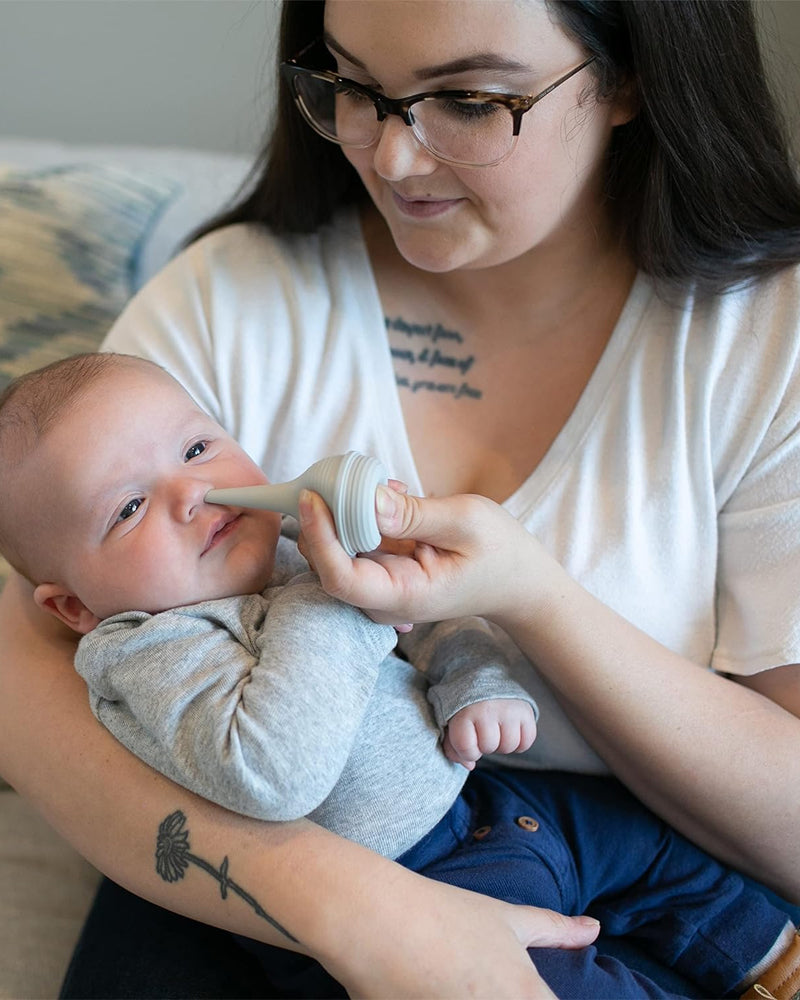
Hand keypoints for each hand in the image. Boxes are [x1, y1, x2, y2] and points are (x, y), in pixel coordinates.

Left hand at [297, 486, 555, 627]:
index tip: (312, 496)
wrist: (519, 582)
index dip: (319, 537)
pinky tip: (392, 496)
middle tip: (338, 475)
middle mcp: (384, 600)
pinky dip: (359, 515)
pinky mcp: (384, 572)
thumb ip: (413, 514)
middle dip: (322, 519)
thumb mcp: (465, 522)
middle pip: (328, 563)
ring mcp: (382, 588)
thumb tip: (366, 499)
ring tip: (380, 485)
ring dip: (341, 513)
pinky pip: (355, 544)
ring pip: (336, 551)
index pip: (340, 578)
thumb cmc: (501, 553)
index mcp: (404, 595)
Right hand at [322, 871, 599, 998]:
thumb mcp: (507, 919)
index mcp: (527, 997)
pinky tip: (431, 997)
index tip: (518, 989)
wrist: (375, 918)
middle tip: (474, 983)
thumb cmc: (444, 914)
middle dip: (497, 999)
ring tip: (452, 986)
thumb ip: (555, 929)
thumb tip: (595, 929)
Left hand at [445, 699, 536, 769]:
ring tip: (496, 730)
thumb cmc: (465, 706)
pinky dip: (519, 742)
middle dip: (485, 745)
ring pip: (509, 746)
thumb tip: (470, 766)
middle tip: (483, 731)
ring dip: (502, 744)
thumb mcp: (451, 722)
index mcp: (464, 712)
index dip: (468, 751)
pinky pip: (527, 741)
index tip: (468, 740)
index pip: (467, 749)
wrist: (483, 676)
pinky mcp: (526, 711)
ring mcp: (509, 710)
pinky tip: (510, 730)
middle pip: (489, 747)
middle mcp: (488, 710)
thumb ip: (453, 747)